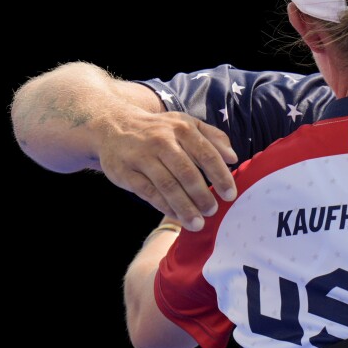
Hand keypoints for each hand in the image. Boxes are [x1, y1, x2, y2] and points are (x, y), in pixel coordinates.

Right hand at [95, 110, 238, 229]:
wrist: (114, 126)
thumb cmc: (160, 130)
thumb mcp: (186, 124)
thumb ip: (213, 138)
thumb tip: (233, 158)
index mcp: (182, 128)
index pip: (207, 154)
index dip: (221, 176)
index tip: (230, 195)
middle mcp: (162, 141)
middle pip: (187, 173)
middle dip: (202, 195)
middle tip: (212, 211)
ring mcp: (142, 157)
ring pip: (167, 186)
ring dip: (185, 207)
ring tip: (198, 223)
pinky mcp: (126, 172)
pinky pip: (148, 193)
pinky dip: (164, 207)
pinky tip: (177, 216)